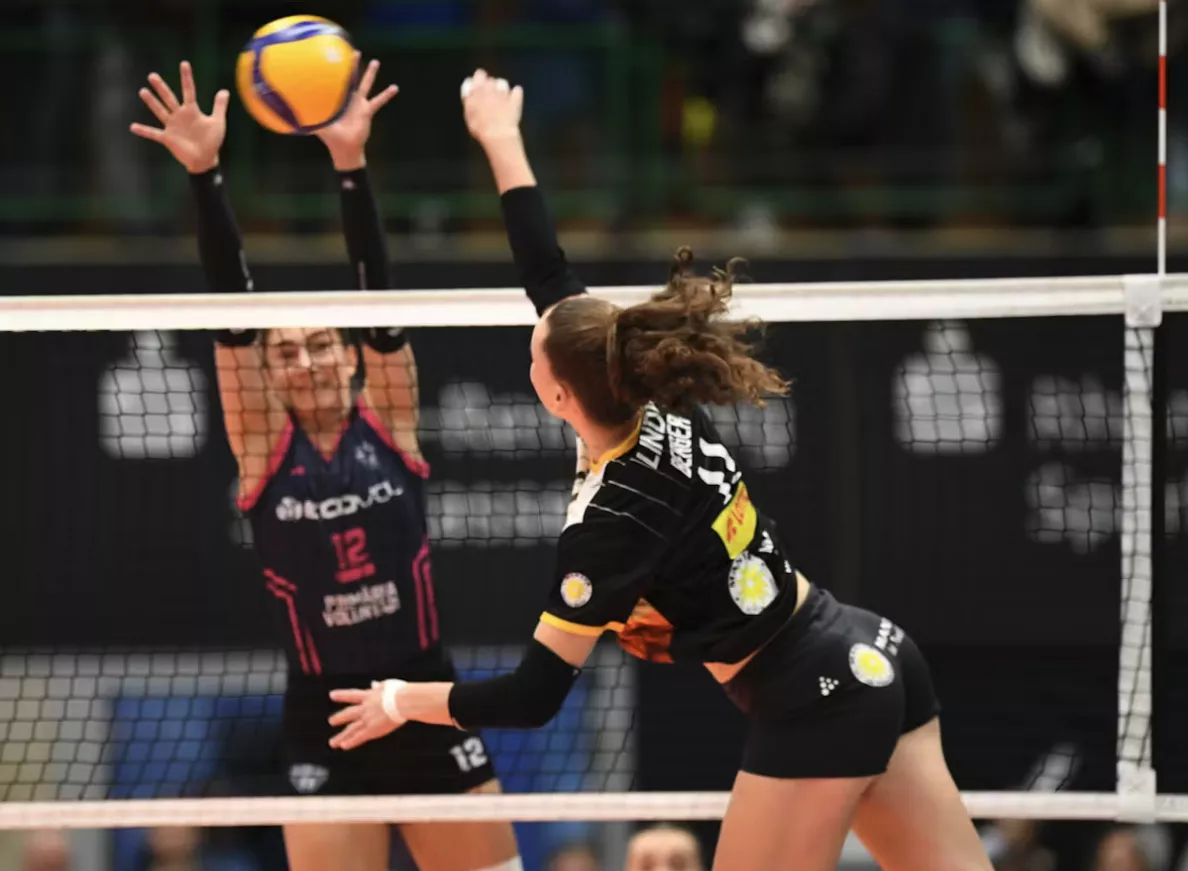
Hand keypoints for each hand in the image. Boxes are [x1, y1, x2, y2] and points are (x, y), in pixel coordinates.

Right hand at [130, 61, 227, 173]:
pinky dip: (144, 131)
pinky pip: (153, 134)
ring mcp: (172, 126)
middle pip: (169, 98)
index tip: (184, 64)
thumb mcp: (217, 122)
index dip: (187, 78)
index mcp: (192, 111)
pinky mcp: (168, 138)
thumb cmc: (212, 141)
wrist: (205, 160)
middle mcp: (179, 116)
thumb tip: (225, 90)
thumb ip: (219, 107)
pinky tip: (132, 127)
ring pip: (160, 111)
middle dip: (161, 88)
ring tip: (142, 91)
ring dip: (152, 102)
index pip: (189, 91)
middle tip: (152, 76)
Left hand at [316, 56, 398, 170]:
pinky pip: (378, 101)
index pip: (334, 83)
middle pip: (350, 78)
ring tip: (375, 62)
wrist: (345, 149)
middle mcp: (347, 100)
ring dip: (370, 74)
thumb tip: (291, 121)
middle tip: (354, 51)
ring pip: (365, 85)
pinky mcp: (367, 112)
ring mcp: (358, 105)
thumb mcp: (319, 126)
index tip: (333, 58)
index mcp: (336, 102)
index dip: (334, 72)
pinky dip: (386, 95)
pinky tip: (395, 88)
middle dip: (352, 66)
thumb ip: (307, 120)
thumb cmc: (331, 139)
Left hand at [328, 681, 404, 749]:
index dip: (341, 695)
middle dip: (339, 718)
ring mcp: (367, 719)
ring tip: (332, 743)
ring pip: (351, 729)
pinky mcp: (372, 730)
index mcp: (369, 696)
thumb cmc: (399, 691)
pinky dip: (351, 742)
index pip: (352, 695)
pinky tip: (343, 746)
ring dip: (341, 736)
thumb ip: (379, 686)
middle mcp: (365, 708)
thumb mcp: (388, 685)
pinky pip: (359, 737)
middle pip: (349, 714)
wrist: (402, 702)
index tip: (331, 695)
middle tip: (331, 721)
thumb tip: (374, 684)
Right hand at [461, 68, 523, 147]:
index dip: (478, 81)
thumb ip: (470, 102)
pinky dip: (515, 94)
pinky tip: (514, 99)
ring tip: (501, 98)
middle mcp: (488, 88)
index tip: (478, 86)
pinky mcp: (515, 98)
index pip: (477, 77)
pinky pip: (517, 90)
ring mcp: (503, 92)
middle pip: (489, 79)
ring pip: (502, 82)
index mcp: (475, 91)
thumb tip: (471, 97)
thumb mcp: (469, 116)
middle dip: (489, 85)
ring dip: (501, 88)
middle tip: (489, 95)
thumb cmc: (480, 128)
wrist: (497, 134)